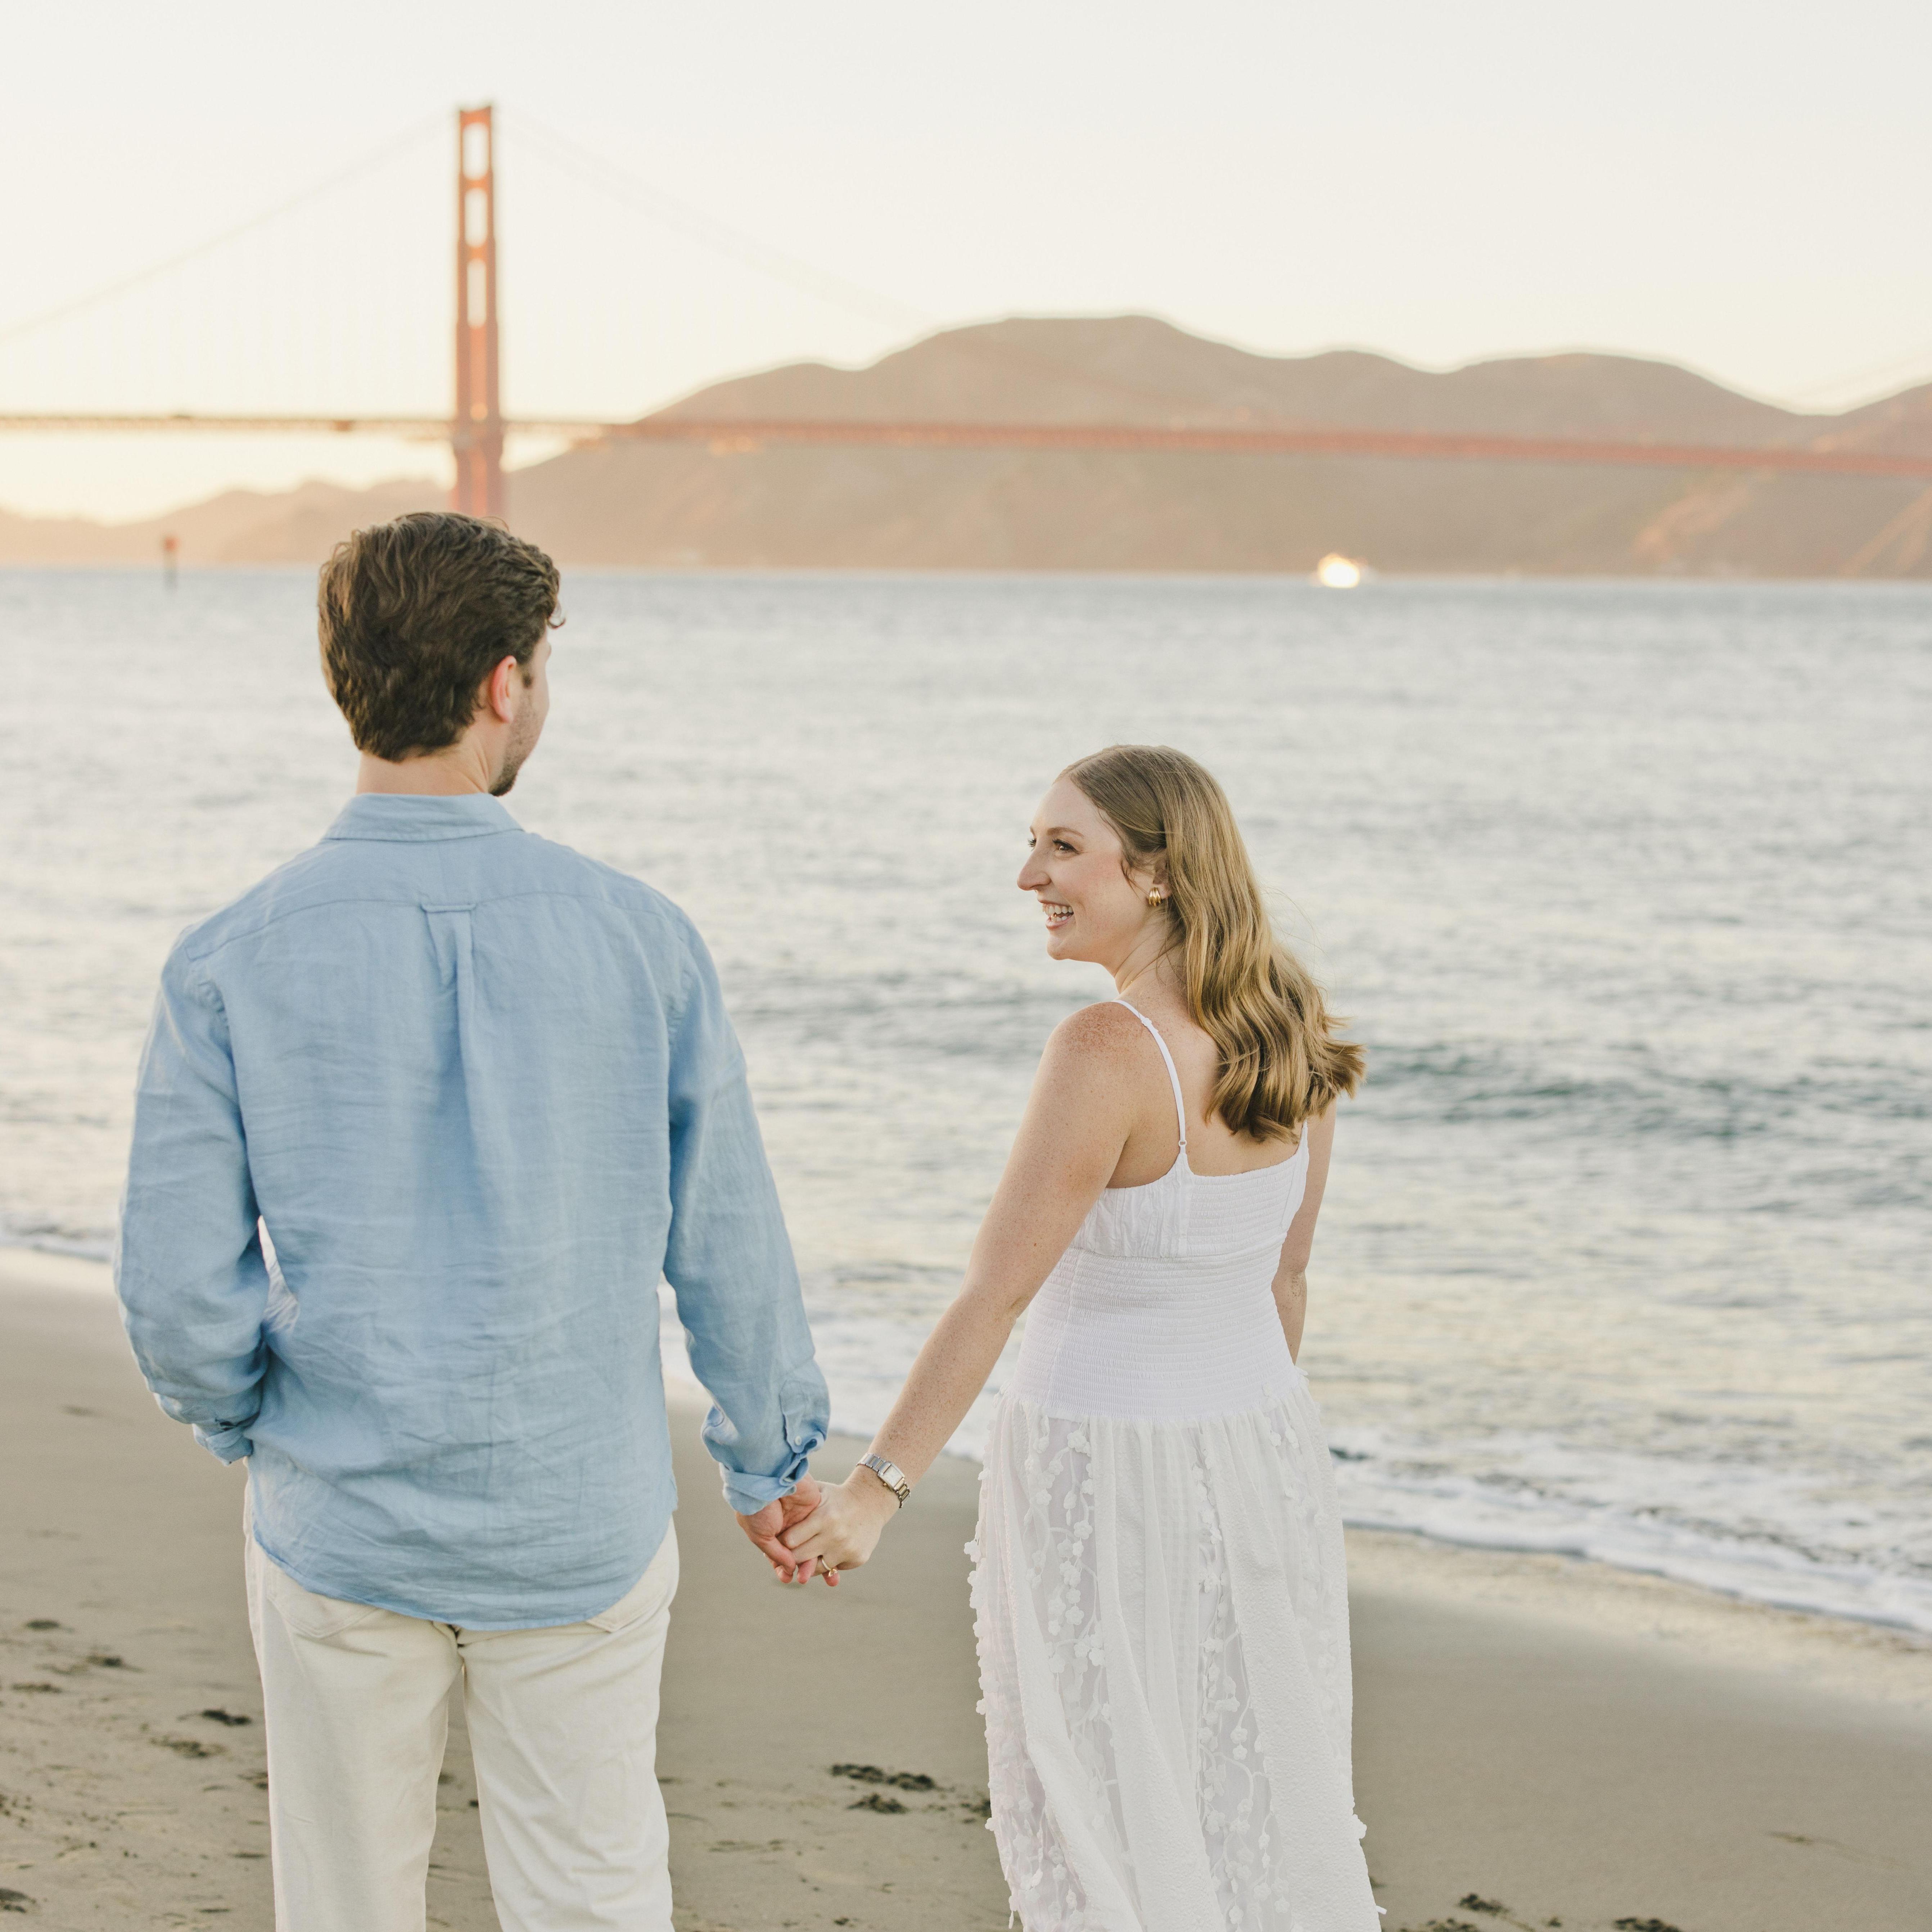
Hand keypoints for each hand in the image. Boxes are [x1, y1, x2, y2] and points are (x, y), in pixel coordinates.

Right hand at [736, 1474, 825, 1583]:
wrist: (768, 1478)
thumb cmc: (758, 1507)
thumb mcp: (760, 1535)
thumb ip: (776, 1553)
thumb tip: (791, 1568)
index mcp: (769, 1531)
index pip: (778, 1555)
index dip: (783, 1568)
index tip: (787, 1578)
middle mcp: (785, 1526)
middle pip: (797, 1552)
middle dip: (800, 1566)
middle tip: (803, 1579)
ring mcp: (800, 1519)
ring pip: (810, 1544)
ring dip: (812, 1559)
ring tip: (813, 1573)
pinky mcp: (814, 1510)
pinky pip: (820, 1531)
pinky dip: (822, 1543)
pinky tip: (824, 1555)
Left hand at [778, 1469, 899, 1582]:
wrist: (872, 1501)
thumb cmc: (836, 1497)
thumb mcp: (818, 1492)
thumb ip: (797, 1498)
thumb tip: (769, 1496)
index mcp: (823, 1517)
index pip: (790, 1541)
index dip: (782, 1542)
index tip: (779, 1540)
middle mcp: (835, 1535)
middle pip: (799, 1558)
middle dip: (790, 1557)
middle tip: (787, 1552)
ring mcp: (847, 1549)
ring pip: (815, 1569)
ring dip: (807, 1564)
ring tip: (806, 1553)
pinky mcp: (857, 1558)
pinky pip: (832, 1569)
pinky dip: (826, 1563)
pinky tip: (828, 1550)